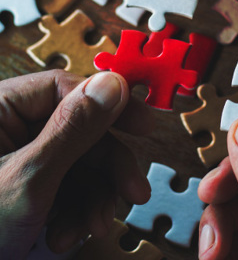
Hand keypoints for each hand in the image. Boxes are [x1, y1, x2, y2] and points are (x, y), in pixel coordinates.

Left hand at [0, 70, 152, 258]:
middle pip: (81, 131)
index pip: (64, 88)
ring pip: (81, 163)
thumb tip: (113, 84)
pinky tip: (66, 235)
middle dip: (107, 168)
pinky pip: (69, 187)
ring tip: (91, 227)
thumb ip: (73, 128)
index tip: (143, 123)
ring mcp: (22, 161)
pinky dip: (76, 212)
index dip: (109, 103)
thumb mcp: (28, 180)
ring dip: (94, 198)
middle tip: (134, 190)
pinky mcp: (31, 188)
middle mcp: (12, 131)